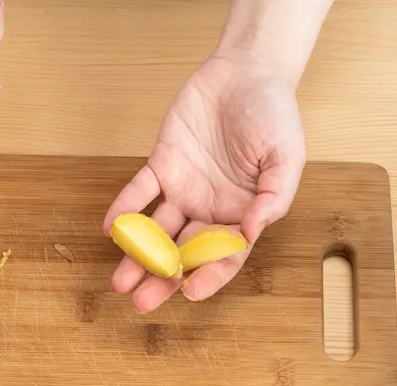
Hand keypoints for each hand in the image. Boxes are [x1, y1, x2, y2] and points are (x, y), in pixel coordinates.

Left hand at [103, 50, 306, 312]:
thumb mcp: (286, 157)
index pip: (224, 256)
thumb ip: (273, 197)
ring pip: (158, 231)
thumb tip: (251, 232)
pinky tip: (110, 229)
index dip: (207, 277)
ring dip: (139, 256)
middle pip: (184, 253)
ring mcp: (185, 188)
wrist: (247, 71)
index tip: (188, 292)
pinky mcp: (163, 164)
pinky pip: (140, 192)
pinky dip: (125, 209)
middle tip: (140, 303)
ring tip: (119, 282)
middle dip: (162, 279)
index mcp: (243, 214)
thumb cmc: (275, 114)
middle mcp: (211, 209)